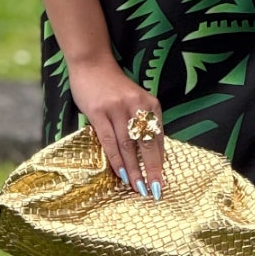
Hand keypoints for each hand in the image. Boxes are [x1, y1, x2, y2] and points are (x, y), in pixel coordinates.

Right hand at [67, 56, 166, 198]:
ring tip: (138, 187)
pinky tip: (120, 173)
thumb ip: (141, 124)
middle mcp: (137, 106)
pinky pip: (109, 140)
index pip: (158, 138)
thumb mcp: (135, 102)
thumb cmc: (114, 87)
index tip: (161, 182)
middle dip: (152, 170)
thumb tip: (147, 156)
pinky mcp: (99, 112)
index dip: (160, 162)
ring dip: (134, 170)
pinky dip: (116, 159)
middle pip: (147, 144)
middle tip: (154, 190)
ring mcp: (117, 109)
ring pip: (128, 146)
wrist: (93, 64)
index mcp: (150, 104)